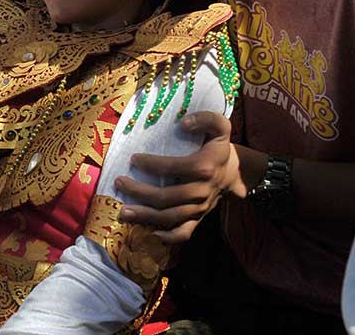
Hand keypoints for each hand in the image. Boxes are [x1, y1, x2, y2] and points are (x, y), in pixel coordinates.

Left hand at [114, 112, 248, 243]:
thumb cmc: (219, 146)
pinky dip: (168, 237)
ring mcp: (199, 208)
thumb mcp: (219, 126)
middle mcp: (201, 191)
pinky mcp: (198, 218)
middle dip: (140, 191)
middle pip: (167, 197)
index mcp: (204, 168)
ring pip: (170, 217)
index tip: (133, 158)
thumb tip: (182, 123)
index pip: (173, 168)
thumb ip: (206, 118)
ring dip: (145, 216)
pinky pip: (184, 233)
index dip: (152, 164)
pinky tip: (149, 234)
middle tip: (119, 182)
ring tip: (122, 211)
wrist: (235, 171)